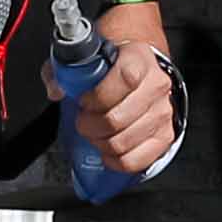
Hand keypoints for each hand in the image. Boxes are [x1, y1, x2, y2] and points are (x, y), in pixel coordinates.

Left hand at [77, 36, 179, 178]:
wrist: (137, 71)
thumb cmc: (109, 68)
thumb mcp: (84, 59)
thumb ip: (64, 71)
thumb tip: (57, 90)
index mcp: (138, 60)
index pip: (125, 79)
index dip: (98, 96)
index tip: (83, 100)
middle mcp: (156, 86)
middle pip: (117, 119)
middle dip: (90, 125)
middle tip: (83, 120)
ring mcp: (162, 113)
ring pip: (122, 143)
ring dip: (100, 143)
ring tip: (95, 133)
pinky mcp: (164, 136)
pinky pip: (134, 161)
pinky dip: (115, 161)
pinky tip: (107, 149)